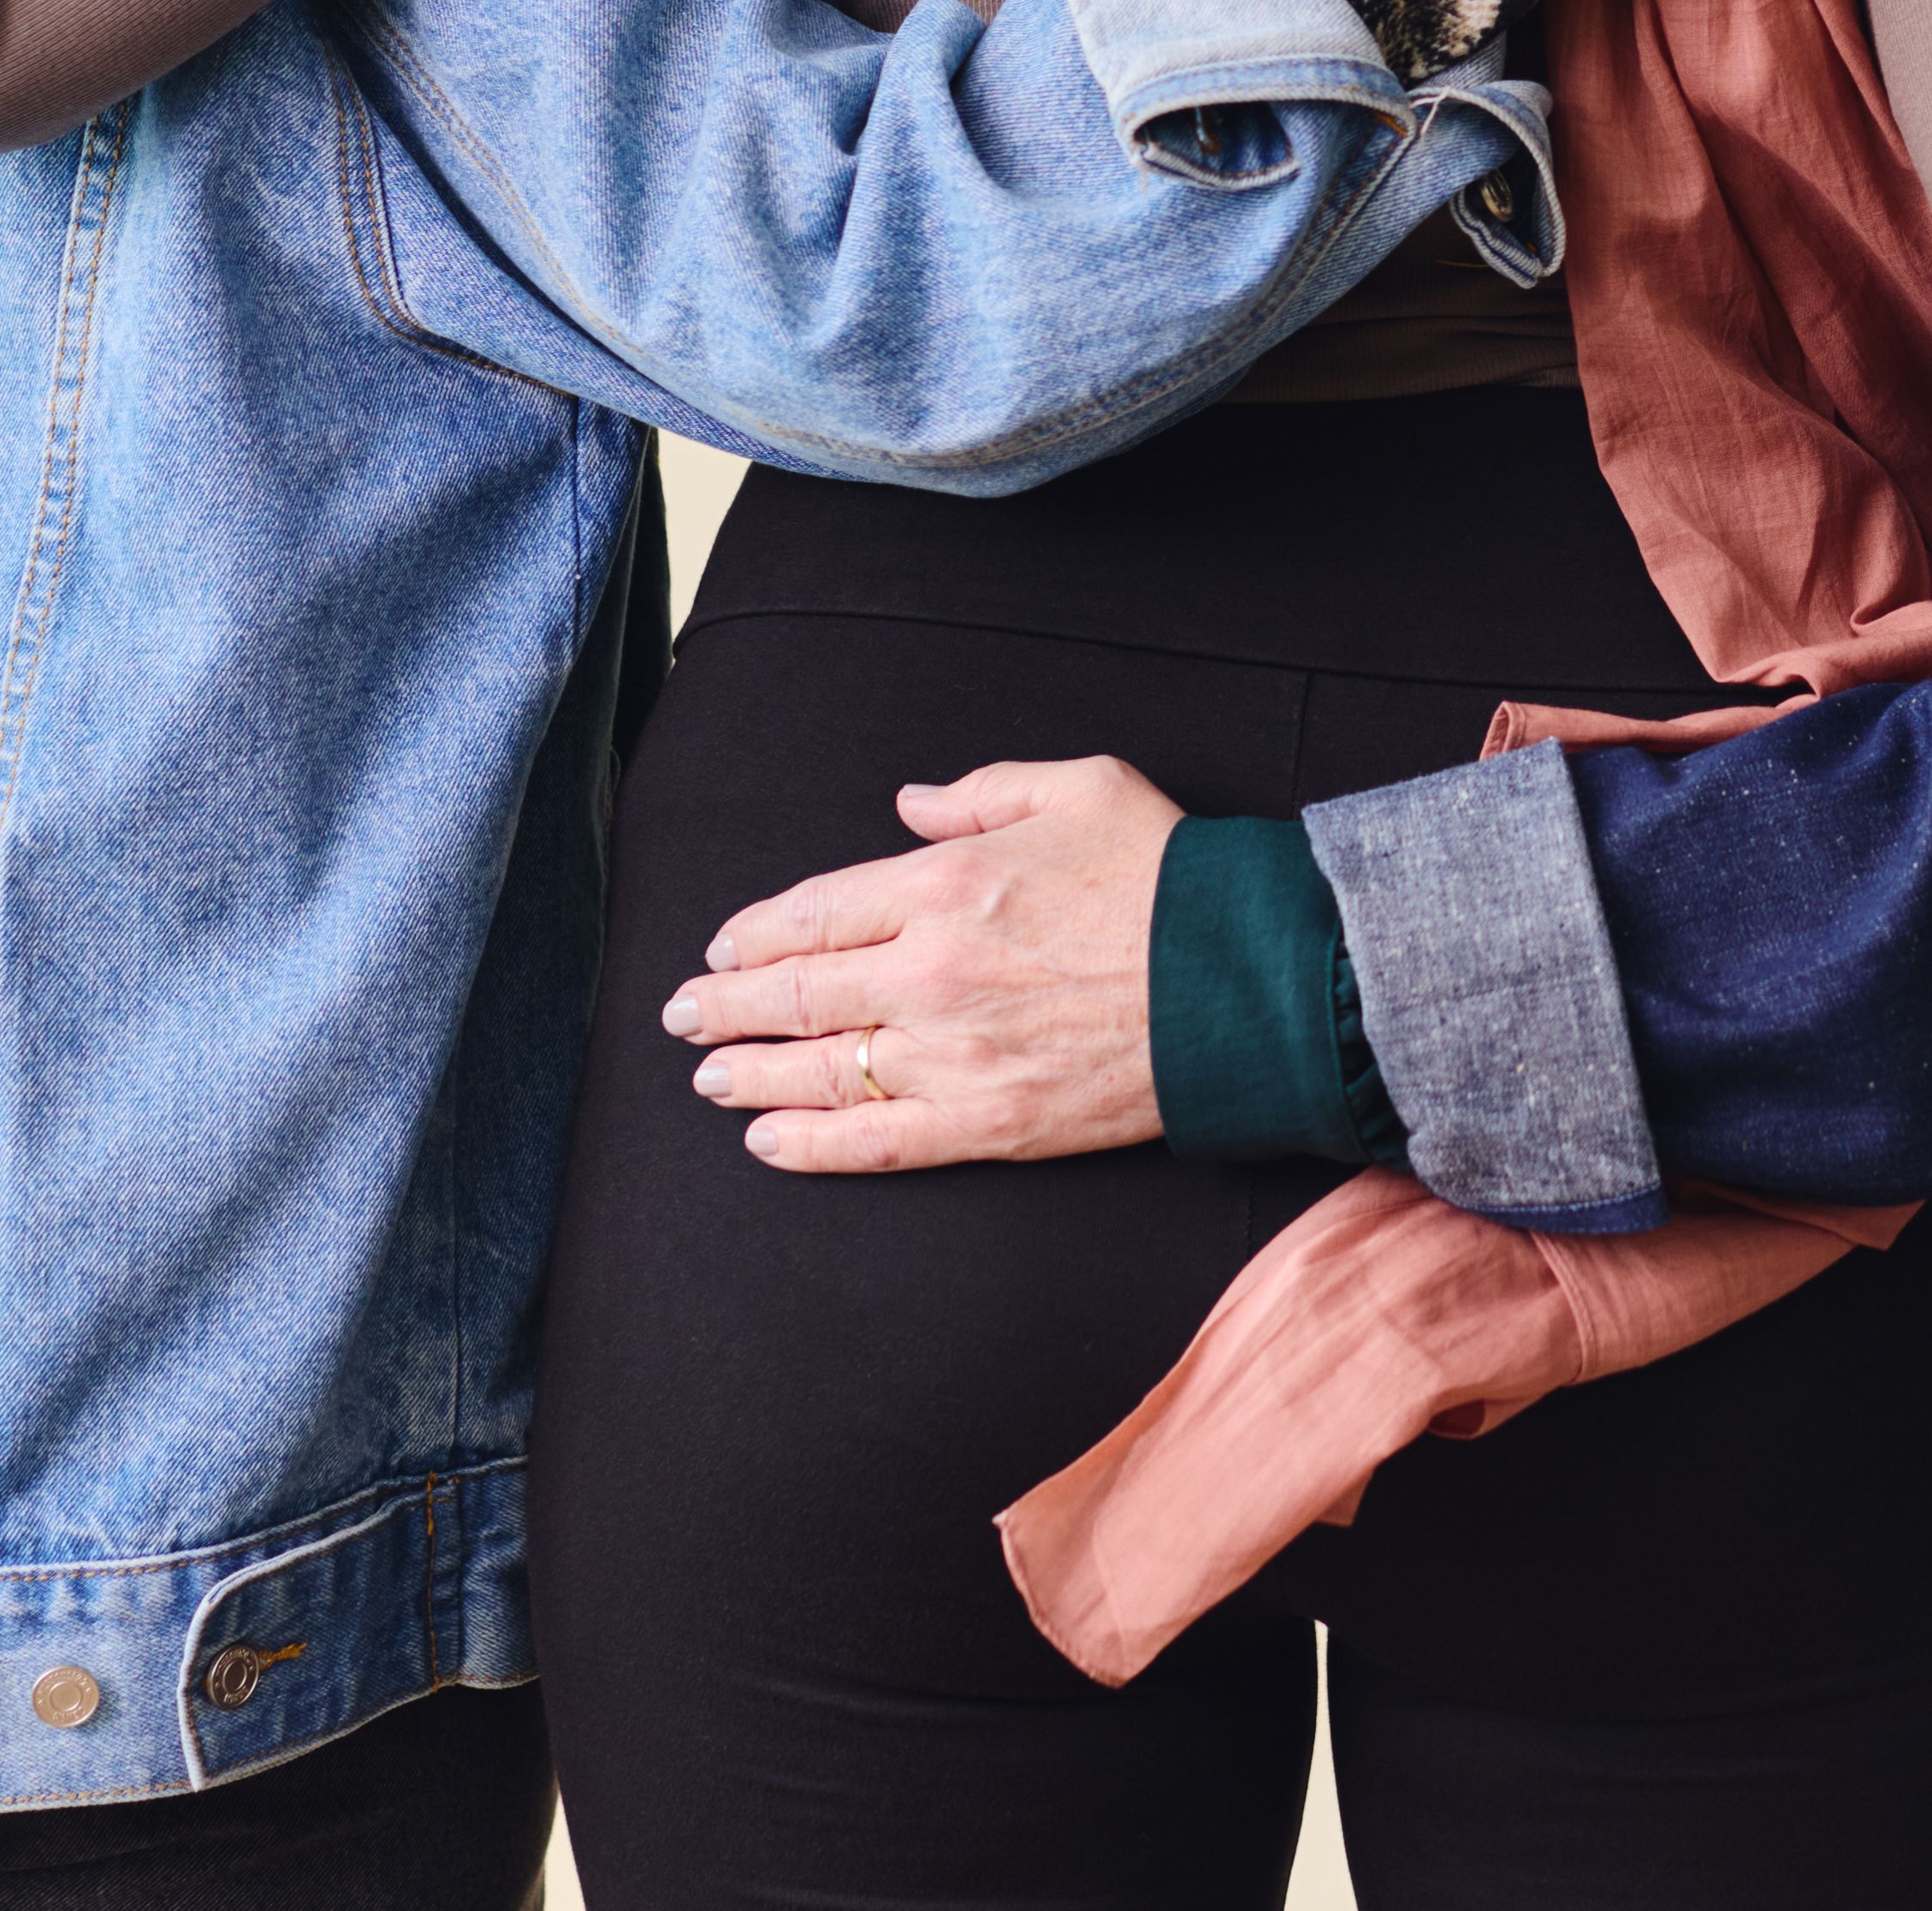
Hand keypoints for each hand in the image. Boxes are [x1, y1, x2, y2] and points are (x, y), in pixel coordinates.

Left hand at [663, 756, 1184, 1172]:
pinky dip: (809, 1144)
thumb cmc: (1168, 877)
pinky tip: (766, 1140)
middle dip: (721, 1004)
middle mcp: (930, 974)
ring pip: (817, 1071)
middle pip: (791, 995)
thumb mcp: (1078, 788)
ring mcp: (954, 1056)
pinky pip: (874, 1141)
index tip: (723, 945)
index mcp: (944, 885)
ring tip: (706, 1076)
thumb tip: (910, 806)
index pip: (809, 914)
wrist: (1249, 983)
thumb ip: (979, 794)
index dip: (752, 933)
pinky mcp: (989, 1123)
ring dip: (745, 1073)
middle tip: (682, 1013)